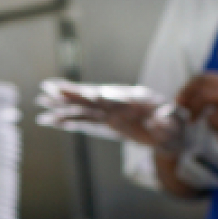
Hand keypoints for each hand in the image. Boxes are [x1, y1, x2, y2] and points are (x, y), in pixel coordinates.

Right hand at [37, 79, 182, 150]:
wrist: (173, 128)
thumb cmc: (174, 121)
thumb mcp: (175, 119)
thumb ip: (169, 120)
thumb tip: (161, 122)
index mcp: (131, 98)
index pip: (108, 96)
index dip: (91, 94)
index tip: (75, 93)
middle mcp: (117, 104)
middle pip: (89, 99)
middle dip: (69, 96)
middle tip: (47, 90)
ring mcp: (110, 114)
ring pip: (83, 111)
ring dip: (63, 109)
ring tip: (41, 105)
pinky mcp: (107, 124)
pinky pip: (85, 123)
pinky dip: (69, 122)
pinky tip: (53, 122)